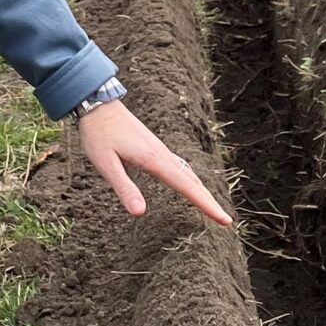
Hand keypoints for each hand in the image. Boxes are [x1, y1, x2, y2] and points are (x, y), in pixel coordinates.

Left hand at [75, 100, 231, 227]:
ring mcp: (161, 150)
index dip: (207, 205)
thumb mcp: (106, 164)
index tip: (225, 220)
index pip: (187, 188)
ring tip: (212, 208)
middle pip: (193, 182)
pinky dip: (191, 180)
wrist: (99, 104)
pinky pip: (180, 167)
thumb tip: (140, 213)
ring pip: (189, 174)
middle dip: (210, 202)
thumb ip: (124, 188)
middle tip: (227, 221)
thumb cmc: (99, 135)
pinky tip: (190, 184)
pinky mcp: (155, 148)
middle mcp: (162, 155)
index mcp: (154, 160)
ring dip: (202, 192)